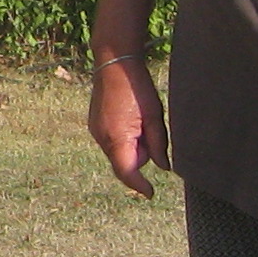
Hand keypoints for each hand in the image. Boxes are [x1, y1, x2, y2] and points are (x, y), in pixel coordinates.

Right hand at [88, 52, 170, 198]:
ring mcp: (95, 130)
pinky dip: (123, 137)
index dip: (140, 185)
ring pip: (118, 151)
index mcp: (117, 138)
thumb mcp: (154, 116)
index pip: (128, 172)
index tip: (151, 194)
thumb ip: (159, 145)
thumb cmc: (136, 87)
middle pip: (124, 162)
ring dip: (131, 145)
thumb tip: (163, 166)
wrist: (114, 62)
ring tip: (140, 119)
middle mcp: (102, 138)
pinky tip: (130, 116)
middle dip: (139, 155)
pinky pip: (111, 140)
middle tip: (150, 130)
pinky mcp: (94, 123)